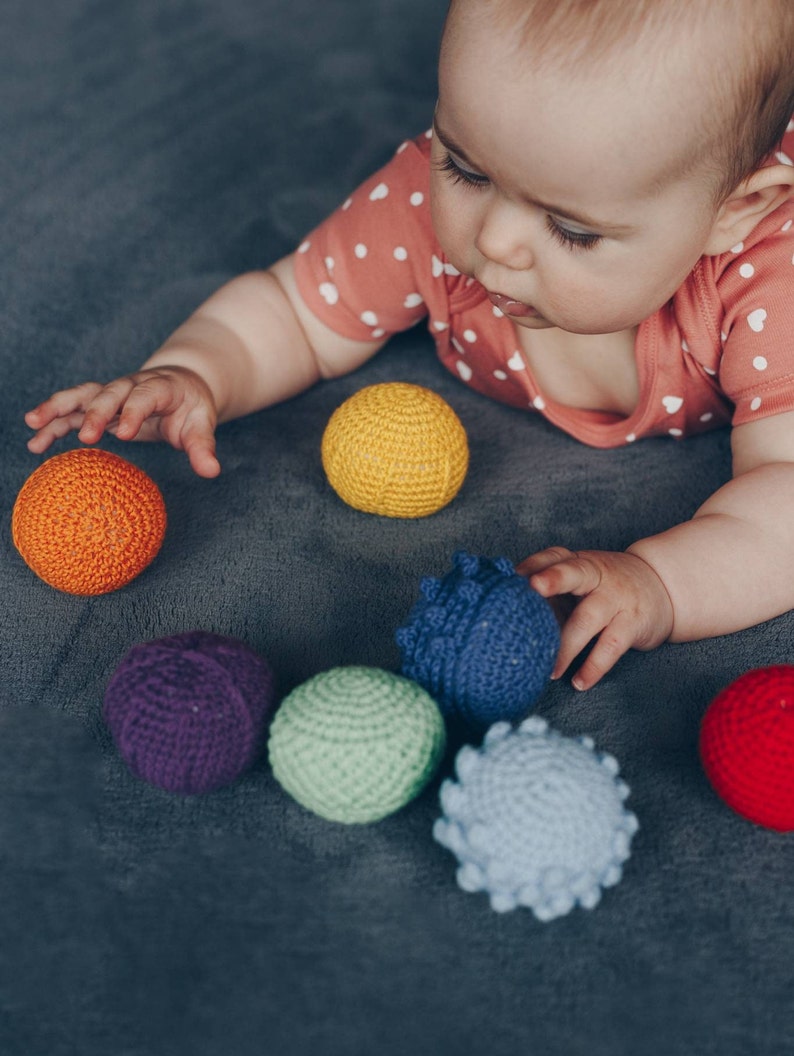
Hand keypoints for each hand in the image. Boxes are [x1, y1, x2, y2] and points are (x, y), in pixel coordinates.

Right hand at [24, 366, 220, 477]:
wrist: (181, 385)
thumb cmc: (191, 408)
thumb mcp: (202, 424)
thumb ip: (204, 447)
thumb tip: (212, 472)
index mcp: (161, 387)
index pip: (145, 395)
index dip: (134, 411)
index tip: (124, 433)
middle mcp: (132, 386)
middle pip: (110, 393)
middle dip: (96, 412)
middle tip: (86, 437)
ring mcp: (112, 394)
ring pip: (82, 395)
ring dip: (58, 407)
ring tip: (33, 424)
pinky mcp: (99, 405)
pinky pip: (72, 410)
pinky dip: (53, 421)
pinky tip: (35, 439)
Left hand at [516, 547, 673, 689]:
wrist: (661, 587)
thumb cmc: (604, 587)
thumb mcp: (579, 581)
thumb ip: (549, 593)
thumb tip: (506, 615)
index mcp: (577, 562)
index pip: (552, 557)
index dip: (532, 565)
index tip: (511, 577)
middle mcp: (596, 574)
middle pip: (574, 573)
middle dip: (552, 579)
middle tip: (532, 589)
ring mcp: (616, 598)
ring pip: (588, 619)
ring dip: (566, 646)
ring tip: (548, 671)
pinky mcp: (633, 622)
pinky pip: (611, 646)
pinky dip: (594, 666)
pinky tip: (579, 682)